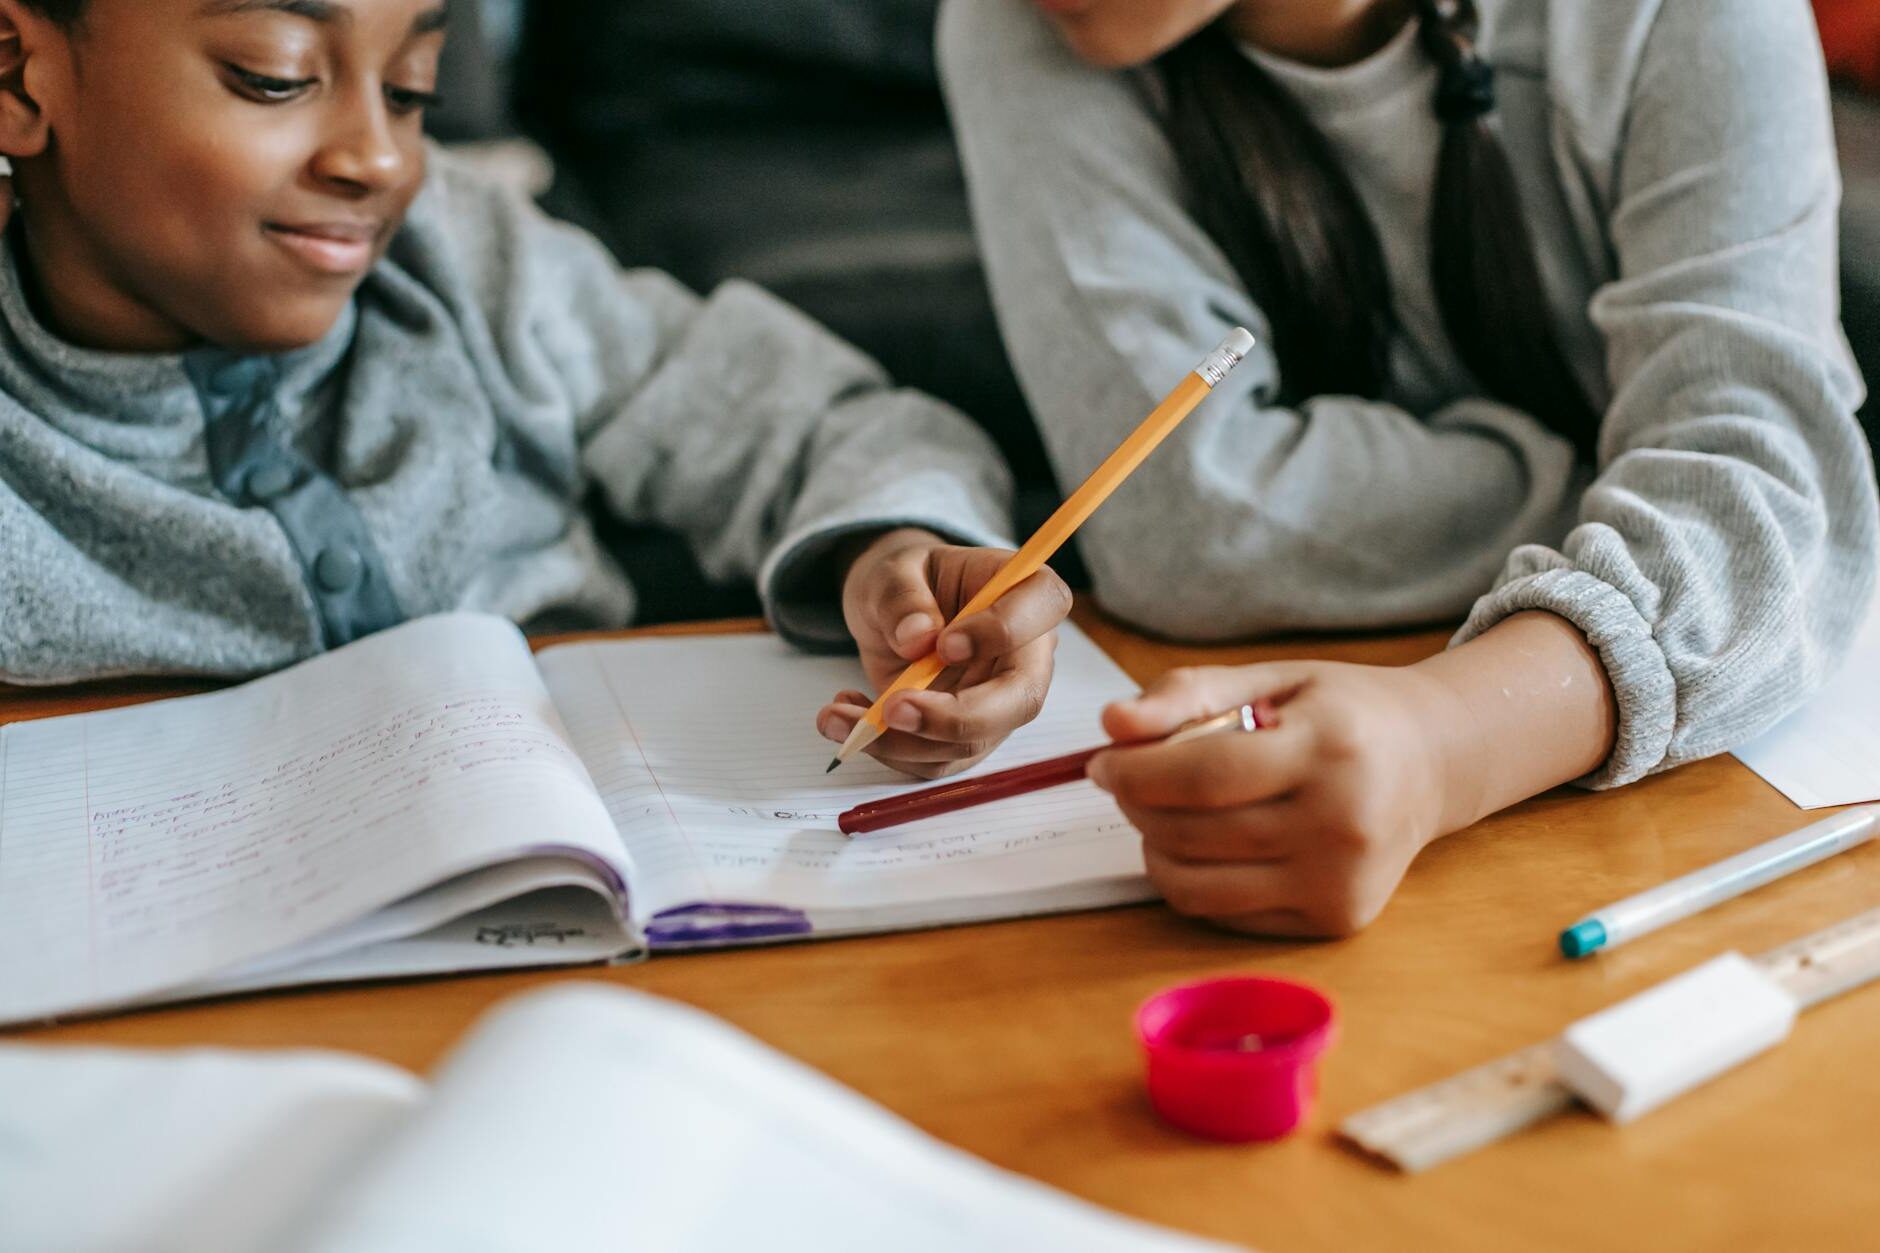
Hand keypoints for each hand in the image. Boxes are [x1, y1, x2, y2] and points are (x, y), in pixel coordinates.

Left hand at [818, 528, 1071, 778]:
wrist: (891, 611)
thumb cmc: (906, 581)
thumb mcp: (892, 571)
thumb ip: (903, 597)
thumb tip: (918, 638)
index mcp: (1023, 591)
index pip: (1044, 606)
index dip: (1003, 631)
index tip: (945, 644)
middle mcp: (1024, 653)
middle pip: (1021, 699)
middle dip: (954, 717)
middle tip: (892, 709)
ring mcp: (999, 702)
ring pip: (970, 743)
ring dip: (901, 742)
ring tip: (837, 717)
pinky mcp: (966, 736)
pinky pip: (935, 760)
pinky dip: (888, 749)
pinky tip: (851, 717)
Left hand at [1087, 660, 1473, 936]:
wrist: (1432, 761)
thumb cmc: (1342, 714)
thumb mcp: (1272, 678)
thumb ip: (1189, 694)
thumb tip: (1114, 724)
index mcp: (1331, 749)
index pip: (1205, 774)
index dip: (1136, 772)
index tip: (1103, 762)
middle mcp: (1343, 823)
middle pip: (1194, 832)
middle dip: (1137, 806)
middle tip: (1126, 781)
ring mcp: (1341, 881)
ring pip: (1198, 886)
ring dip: (1155, 848)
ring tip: (1161, 813)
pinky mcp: (1335, 920)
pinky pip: (1225, 913)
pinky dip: (1193, 881)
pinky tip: (1204, 844)